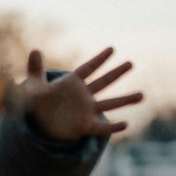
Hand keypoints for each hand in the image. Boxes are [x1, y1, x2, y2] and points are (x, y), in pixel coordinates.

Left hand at [19, 47, 142, 140]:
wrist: (39, 124)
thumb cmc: (37, 102)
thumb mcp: (34, 86)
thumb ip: (36, 70)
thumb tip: (35, 51)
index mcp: (72, 83)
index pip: (88, 69)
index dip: (99, 59)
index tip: (112, 49)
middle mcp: (83, 95)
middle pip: (103, 82)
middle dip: (116, 73)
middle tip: (131, 63)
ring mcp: (86, 110)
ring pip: (109, 104)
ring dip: (125, 100)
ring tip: (142, 95)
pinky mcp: (85, 126)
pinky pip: (101, 127)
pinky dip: (112, 127)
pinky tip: (125, 124)